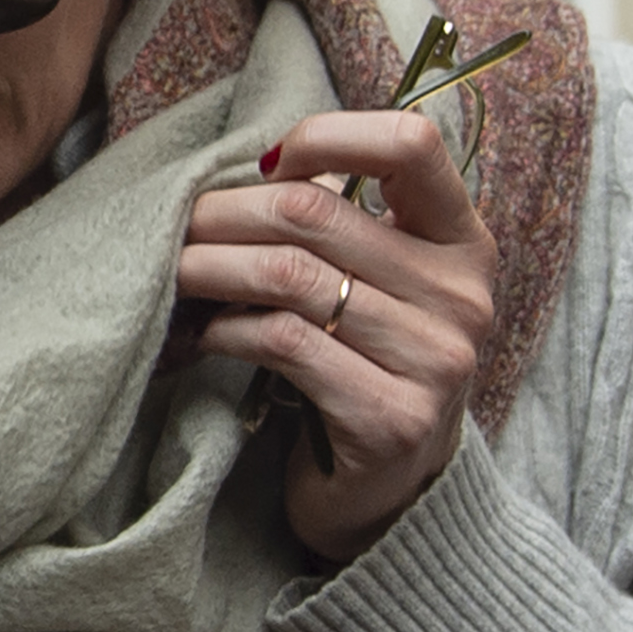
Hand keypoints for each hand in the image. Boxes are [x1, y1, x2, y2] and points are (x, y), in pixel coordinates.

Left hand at [176, 110, 497, 561]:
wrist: (393, 496)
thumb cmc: (365, 365)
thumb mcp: (374, 285)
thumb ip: (337, 223)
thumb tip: (242, 168)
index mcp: (463, 243)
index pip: (412, 144)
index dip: (329, 135)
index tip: (268, 162)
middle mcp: (461, 296)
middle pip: (313, 211)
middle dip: (222, 211)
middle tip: (170, 225)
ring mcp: (435, 360)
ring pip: (286, 275)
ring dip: (206, 267)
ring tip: (169, 273)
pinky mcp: (391, 417)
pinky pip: (282, 342)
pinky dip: (224, 329)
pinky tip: (202, 335)